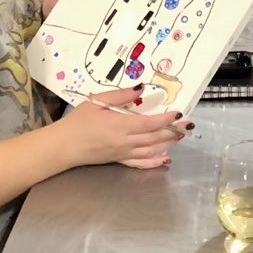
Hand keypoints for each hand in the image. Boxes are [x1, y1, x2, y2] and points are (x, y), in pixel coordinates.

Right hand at [58, 86, 185, 168]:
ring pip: (152, 150)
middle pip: (155, 137)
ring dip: (168, 143)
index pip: (150, 123)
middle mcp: (126, 142)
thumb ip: (119, 96)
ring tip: (180, 136)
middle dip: (174, 131)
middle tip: (189, 125)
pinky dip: (155, 162)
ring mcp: (124, 153)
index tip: (179, 113)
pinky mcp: (119, 160)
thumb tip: (140, 88)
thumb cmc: (78, 122)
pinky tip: (165, 159)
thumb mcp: (96, 102)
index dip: (167, 119)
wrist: (63, 146)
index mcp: (121, 126)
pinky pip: (141, 163)